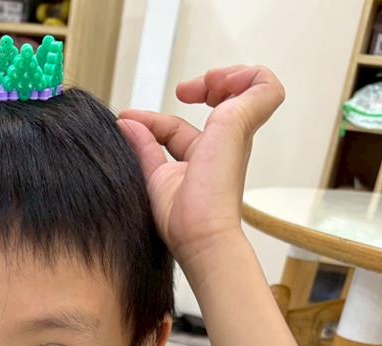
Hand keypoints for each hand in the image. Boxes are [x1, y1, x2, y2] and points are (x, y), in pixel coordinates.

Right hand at [118, 65, 284, 267]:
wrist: (198, 235)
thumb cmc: (219, 188)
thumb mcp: (240, 126)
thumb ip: (257, 94)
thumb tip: (244, 74)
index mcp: (235, 134)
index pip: (239, 97)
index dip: (228, 79)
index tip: (210, 83)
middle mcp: (213, 150)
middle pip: (204, 112)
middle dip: (193, 91)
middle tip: (183, 91)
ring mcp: (187, 168)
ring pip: (169, 131)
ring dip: (150, 118)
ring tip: (131, 115)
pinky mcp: (162, 184)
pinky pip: (147, 153)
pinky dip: (136, 137)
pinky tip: (125, 128)